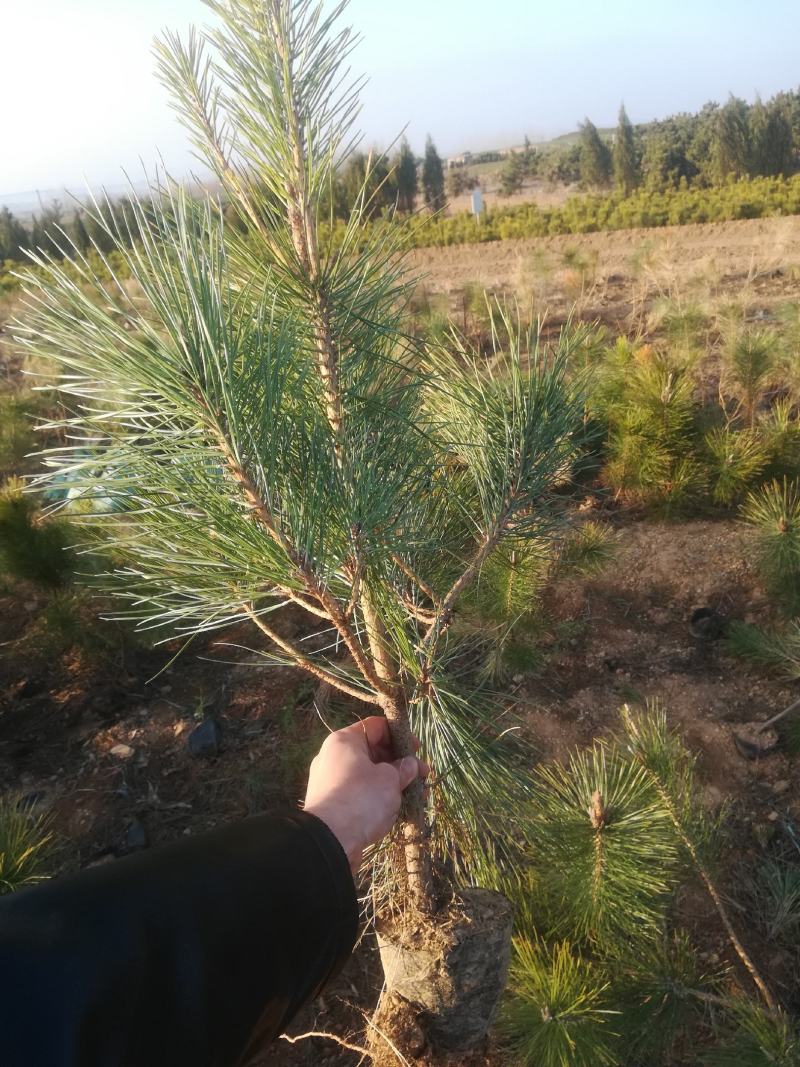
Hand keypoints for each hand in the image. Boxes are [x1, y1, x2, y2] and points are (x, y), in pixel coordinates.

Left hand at [303, 716, 428, 872]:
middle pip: (373, 752)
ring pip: (368, 775)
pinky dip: (378, 797)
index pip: (377, 726)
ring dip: (393, 783)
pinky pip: (360, 793)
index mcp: (345, 741)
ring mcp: (331, 781)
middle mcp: (334, 757)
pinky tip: (398, 809)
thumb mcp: (390, 779)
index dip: (400, 736)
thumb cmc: (361, 798)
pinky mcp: (332, 804)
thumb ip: (404, 768)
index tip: (418, 750)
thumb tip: (411, 765)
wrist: (328, 840)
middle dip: (400, 763)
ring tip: (416, 795)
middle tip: (422, 775)